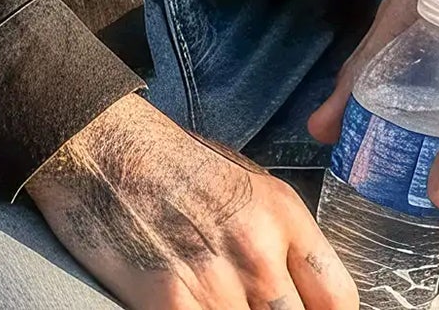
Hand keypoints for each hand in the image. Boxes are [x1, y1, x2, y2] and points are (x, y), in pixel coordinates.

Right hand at [26, 93, 357, 309]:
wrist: (99, 145)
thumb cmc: (166, 160)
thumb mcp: (240, 181)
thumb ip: (276, 236)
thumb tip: (293, 288)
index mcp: (283, 214)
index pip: (340, 300)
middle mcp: (261, 251)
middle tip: (249, 305)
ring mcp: (218, 282)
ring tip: (211, 299)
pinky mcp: (174, 303)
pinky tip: (186, 305)